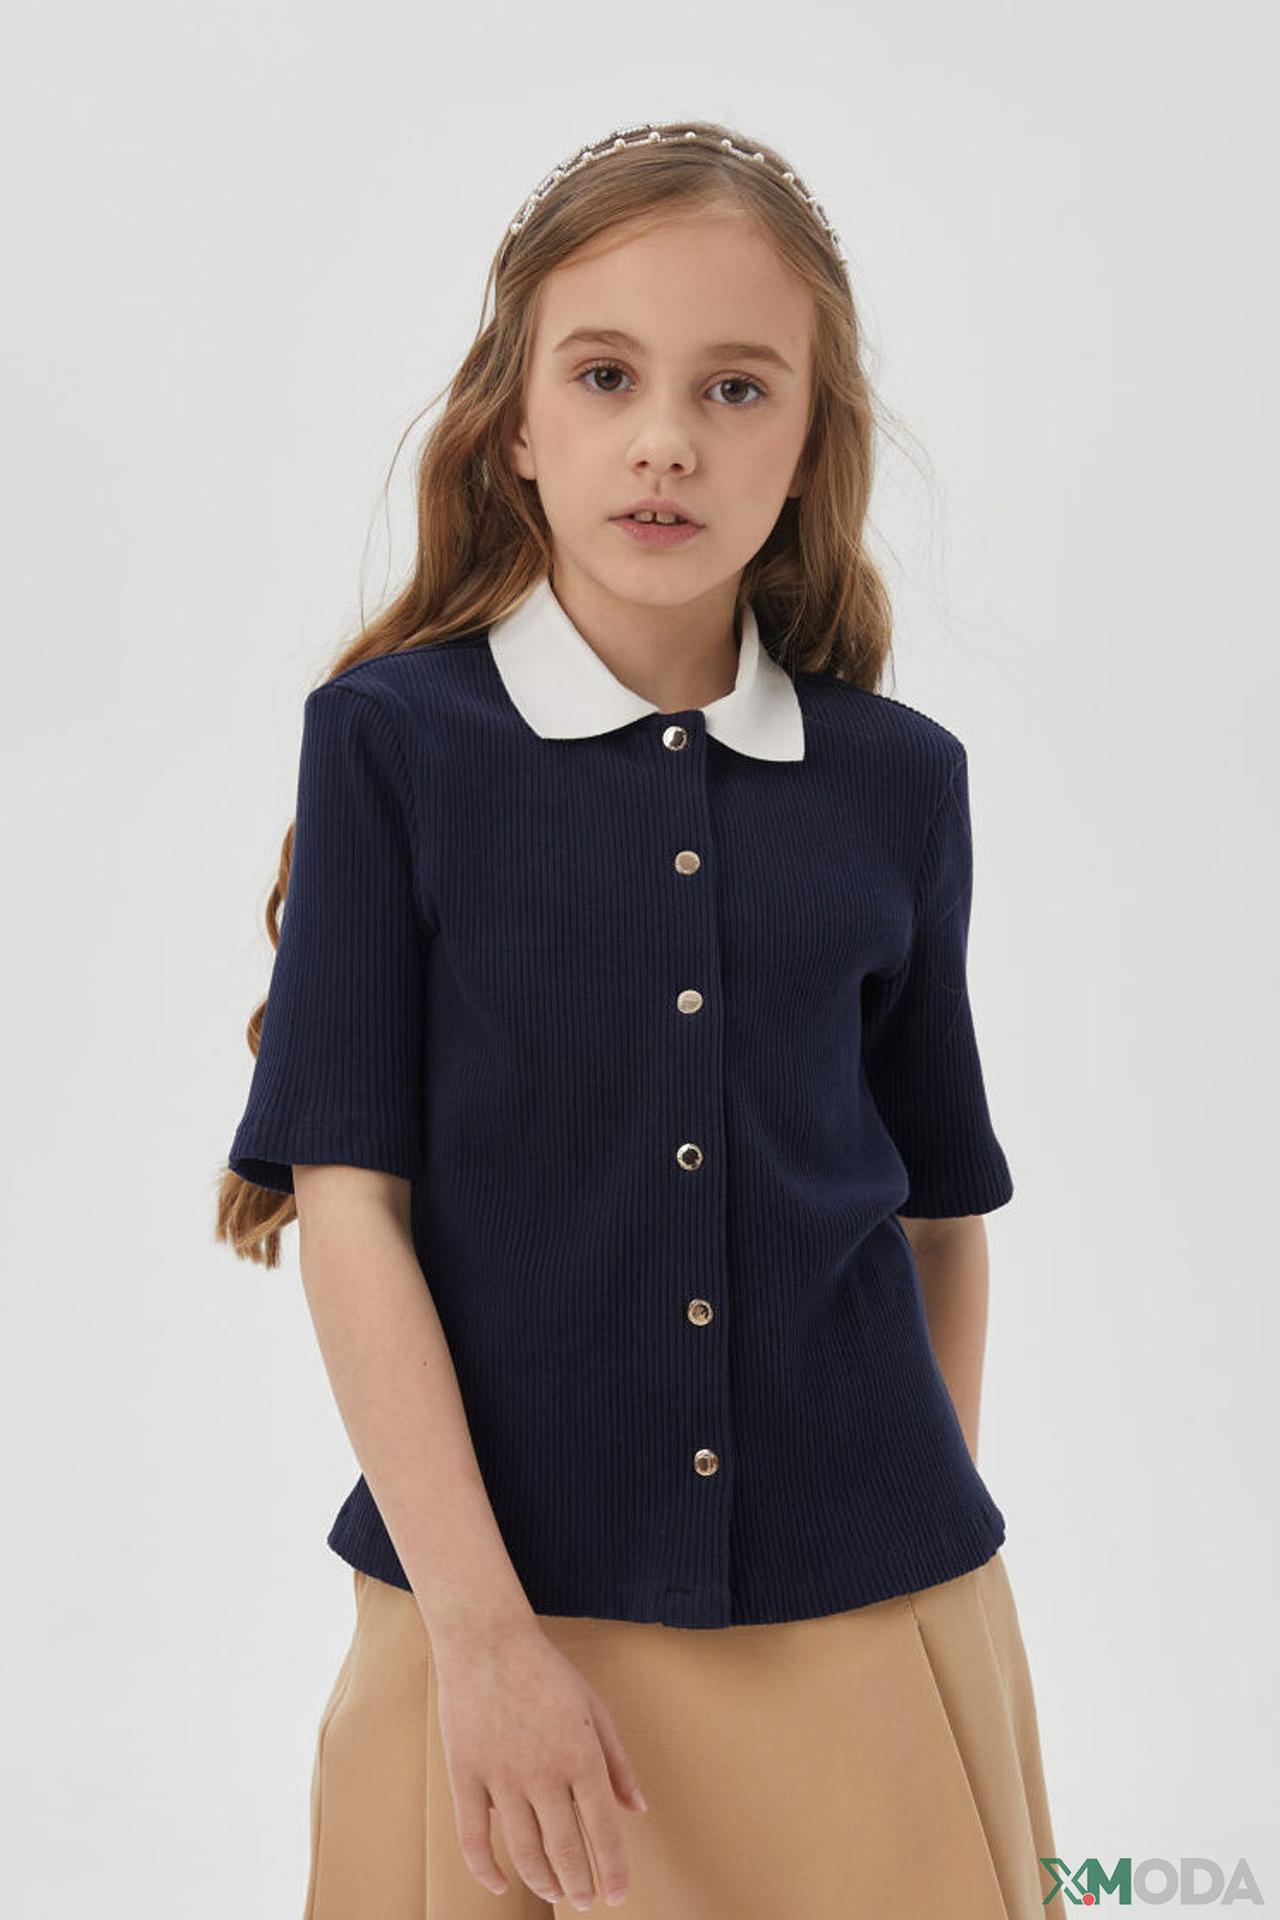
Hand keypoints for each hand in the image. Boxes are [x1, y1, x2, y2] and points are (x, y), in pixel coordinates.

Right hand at [430, 1616, 648, 1908]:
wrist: (487, 1640)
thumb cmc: (546, 1671)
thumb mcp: (595, 1708)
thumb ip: (617, 1761)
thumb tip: (637, 1809)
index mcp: (581, 1755)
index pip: (604, 1830)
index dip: (613, 1869)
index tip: (616, 1894)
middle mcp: (543, 1773)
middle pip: (565, 1850)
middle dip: (580, 1885)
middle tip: (587, 1900)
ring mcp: (501, 1777)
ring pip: (524, 1851)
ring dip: (543, 1882)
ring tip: (556, 1893)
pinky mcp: (465, 1776)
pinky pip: (473, 1838)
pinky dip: (485, 1870)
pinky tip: (500, 1884)